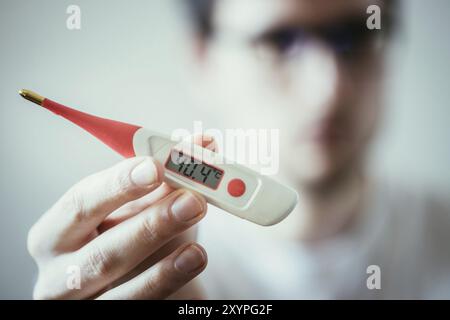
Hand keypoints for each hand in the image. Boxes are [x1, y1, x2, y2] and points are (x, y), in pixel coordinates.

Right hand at [27, 156, 207, 298]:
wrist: (135, 285)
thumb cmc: (132, 239)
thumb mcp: (141, 207)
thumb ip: (166, 178)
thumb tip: (202, 146)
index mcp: (56, 233)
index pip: (80, 204)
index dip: (118, 185)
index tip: (155, 167)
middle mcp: (59, 275)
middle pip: (101, 254)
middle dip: (151, 224)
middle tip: (192, 200)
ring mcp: (85, 305)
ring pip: (123, 291)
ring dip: (168, 261)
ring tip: (199, 236)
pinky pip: (143, 308)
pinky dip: (170, 283)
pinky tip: (194, 259)